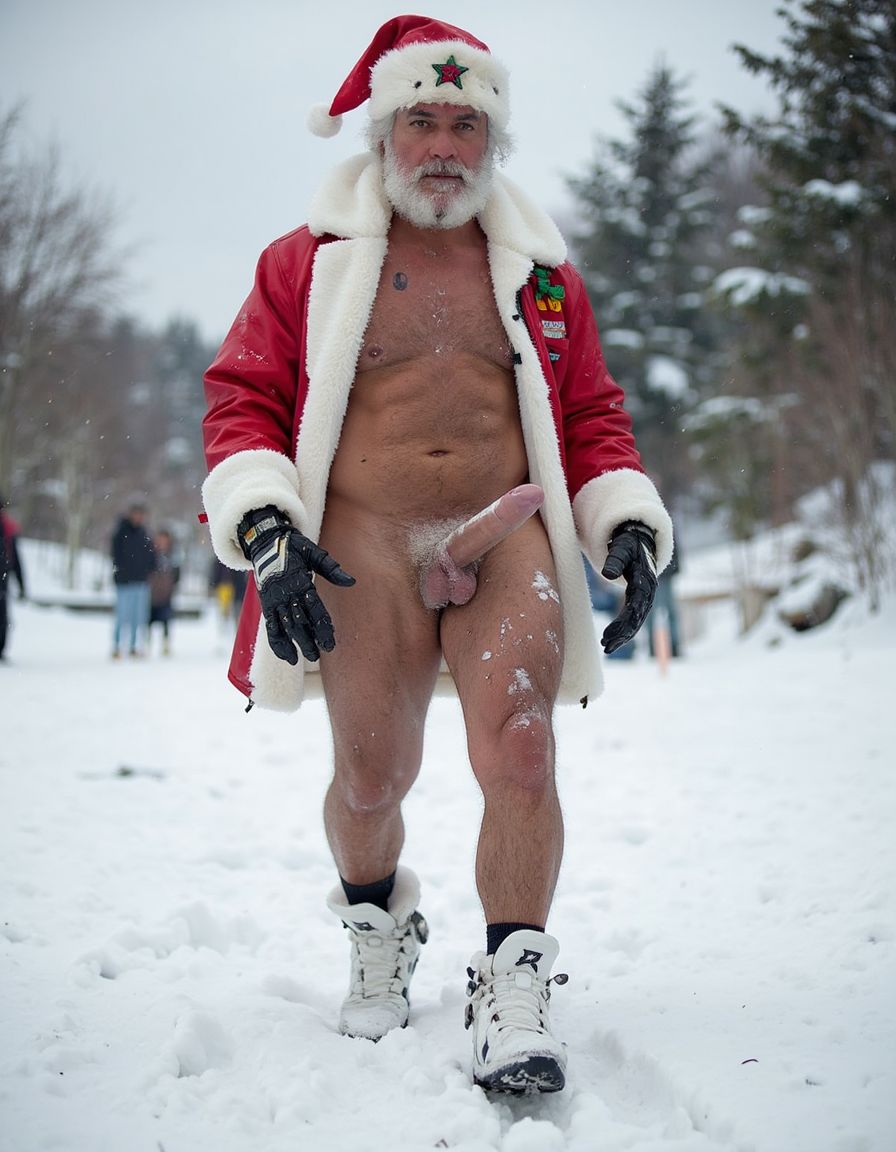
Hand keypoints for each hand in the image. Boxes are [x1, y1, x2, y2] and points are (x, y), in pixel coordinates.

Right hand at [237, 506, 354, 663]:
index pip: (314, 609)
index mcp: (300, 581)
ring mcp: (274, 600)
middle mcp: (286, 593)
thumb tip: (351, 582)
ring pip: (285, 626)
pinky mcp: (265, 604)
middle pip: (299, 622)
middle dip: (309, 639)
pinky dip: (277, 642)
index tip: (330, 641)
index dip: (322, 626)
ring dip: (295, 643)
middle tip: (320, 655)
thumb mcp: (313, 552)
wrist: (264, 540)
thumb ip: (331, 568)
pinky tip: (286, 655)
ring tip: (304, 659)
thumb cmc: (292, 546)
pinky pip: (270, 627)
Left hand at [600, 521, 657, 653]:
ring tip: (607, 648)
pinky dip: (624, 630)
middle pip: (637, 618)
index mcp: (645, 581)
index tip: (609, 634)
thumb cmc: (628, 543)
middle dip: (622, 634)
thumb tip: (607, 574)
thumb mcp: (622, 547)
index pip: (635, 606)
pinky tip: (612, 640)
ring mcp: (646, 597)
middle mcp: (649, 592)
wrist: (641, 540)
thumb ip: (615, 559)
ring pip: (637, 621)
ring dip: (623, 636)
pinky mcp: (641, 600)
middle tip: (606, 647)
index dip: (623, 622)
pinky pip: (634, 618)